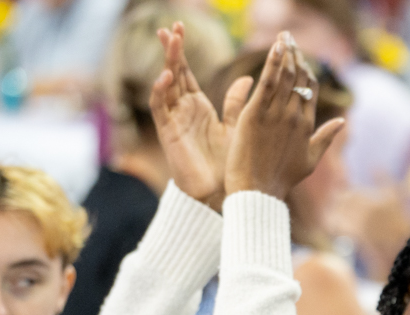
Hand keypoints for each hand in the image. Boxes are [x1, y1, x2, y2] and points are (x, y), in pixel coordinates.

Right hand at [149, 22, 252, 208]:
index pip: (186, 72)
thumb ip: (235, 103)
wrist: (219, 194)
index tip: (181, 27)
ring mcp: (174, 119)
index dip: (182, 51)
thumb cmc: (227, 164)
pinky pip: (160, 108)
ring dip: (166, 62)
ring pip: (165, 84)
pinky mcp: (169, 132)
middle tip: (171, 25)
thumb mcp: (234, 127)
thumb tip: (249, 79)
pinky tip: (166, 76)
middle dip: (172, 49)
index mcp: (198, 106)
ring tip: (169, 40)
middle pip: (173, 72)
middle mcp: (184, 110)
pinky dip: (160, 91)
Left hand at [225, 33, 345, 199]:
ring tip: (284, 37)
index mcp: (307, 126)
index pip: (310, 91)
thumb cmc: (280, 181)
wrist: (258, 193)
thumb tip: (343, 122)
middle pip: (299, 80)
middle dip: (296, 56)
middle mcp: (295, 117)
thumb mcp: (309, 160)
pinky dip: (273, 63)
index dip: (307, 72)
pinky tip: (276, 47)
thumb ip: (326, 138)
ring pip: (285, 77)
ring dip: (286, 53)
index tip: (301, 58)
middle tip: (290, 38)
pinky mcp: (256, 113)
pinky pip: (267, 82)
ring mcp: (276, 114)